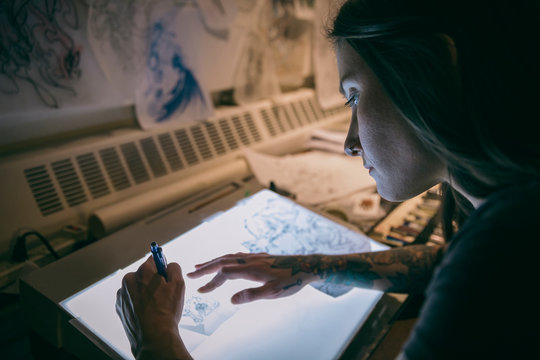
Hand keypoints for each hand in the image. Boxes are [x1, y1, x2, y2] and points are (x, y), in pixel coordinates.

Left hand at [116, 256, 191, 359]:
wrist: (153, 337)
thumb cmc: (166, 311)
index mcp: (143, 271)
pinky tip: (146, 311)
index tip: (165, 274)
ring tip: (155, 306)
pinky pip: (131, 298)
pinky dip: (138, 302)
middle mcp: (129, 279)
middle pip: (144, 273)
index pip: (154, 259)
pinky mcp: (119, 306)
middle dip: (153, 280)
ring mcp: (122, 294)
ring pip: (137, 286)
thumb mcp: (178, 284)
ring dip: (145, 292)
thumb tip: (169, 265)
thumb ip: (174, 268)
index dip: (162, 267)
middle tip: (163, 294)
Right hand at [186, 252, 320, 303]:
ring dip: (213, 262)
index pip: (224, 274)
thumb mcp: (273, 293)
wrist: (307, 266)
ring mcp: (254, 257)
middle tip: (189, 273)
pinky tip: (225, 262)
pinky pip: (237, 256)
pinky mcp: (259, 257)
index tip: (200, 291)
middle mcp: (250, 260)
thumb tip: (231, 300)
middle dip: (205, 268)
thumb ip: (252, 295)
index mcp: (250, 269)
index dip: (211, 282)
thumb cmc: (291, 281)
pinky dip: (225, 259)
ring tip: (201, 266)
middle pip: (222, 261)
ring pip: (229, 257)